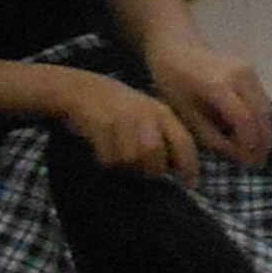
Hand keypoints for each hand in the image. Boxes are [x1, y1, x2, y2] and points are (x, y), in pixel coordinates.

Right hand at [49, 69, 205, 182]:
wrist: (81, 89)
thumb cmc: (118, 107)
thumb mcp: (148, 114)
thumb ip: (165, 137)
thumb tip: (177, 166)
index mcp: (162, 113)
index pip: (184, 142)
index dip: (189, 165)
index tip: (190, 183)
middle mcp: (147, 116)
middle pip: (156, 159)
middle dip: (150, 169)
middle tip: (141, 165)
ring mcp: (125, 120)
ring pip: (132, 161)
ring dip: (124, 163)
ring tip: (118, 150)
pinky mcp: (102, 127)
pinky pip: (109, 159)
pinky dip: (106, 159)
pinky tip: (103, 145)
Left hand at [146, 39, 271, 172]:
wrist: (176, 46)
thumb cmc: (172, 82)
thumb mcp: (185, 114)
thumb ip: (212, 137)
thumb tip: (239, 154)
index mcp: (218, 85)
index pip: (244, 121)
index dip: (249, 145)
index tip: (249, 164)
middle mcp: (240, 75)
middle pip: (262, 115)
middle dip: (263, 142)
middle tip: (258, 163)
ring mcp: (250, 70)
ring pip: (266, 108)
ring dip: (265, 131)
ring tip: (258, 152)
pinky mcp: (252, 70)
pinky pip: (263, 99)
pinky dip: (261, 118)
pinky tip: (254, 133)